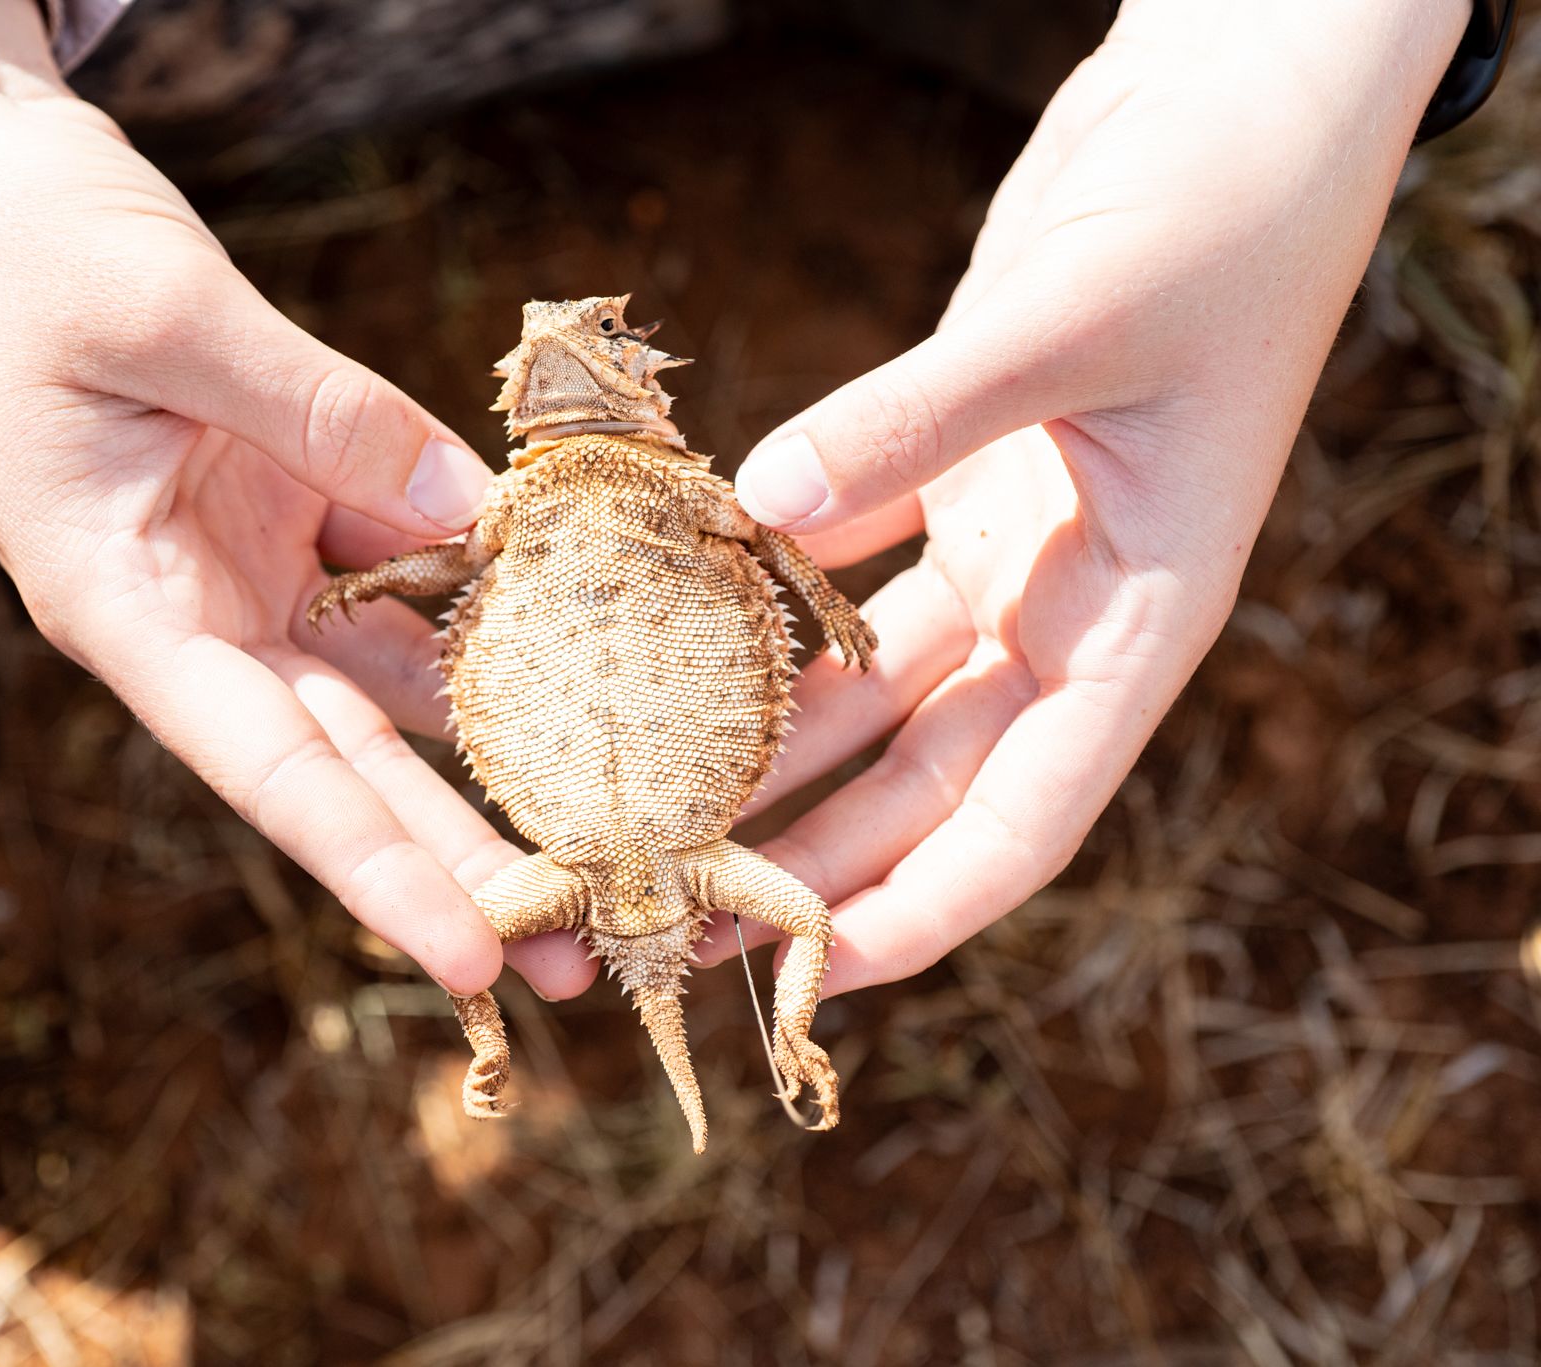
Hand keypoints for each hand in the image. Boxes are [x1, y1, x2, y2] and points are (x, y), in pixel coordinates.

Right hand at [0, 0, 599, 999]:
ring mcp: (243, 561)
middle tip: (575, 960)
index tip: (467, 961)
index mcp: (124, 611)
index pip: (268, 773)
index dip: (374, 870)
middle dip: (458, 859)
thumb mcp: (170, 317)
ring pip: (389, 680)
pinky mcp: (285, 501)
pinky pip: (402, 560)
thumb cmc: (13, 248)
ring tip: (607, 835)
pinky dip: (483, 592)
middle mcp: (192, 613)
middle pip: (346, 761)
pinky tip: (582, 640)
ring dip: (492, 752)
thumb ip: (327, 415)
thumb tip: (480, 512)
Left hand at [716, 0, 1469, 994]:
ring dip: (768, 751)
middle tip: (679, 913)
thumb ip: (924, 420)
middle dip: (812, 857)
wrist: (1240, 95)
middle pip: (925, 780)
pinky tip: (667, 638)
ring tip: (647, 808)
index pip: (1030, 814)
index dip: (926, 908)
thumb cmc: (1220, 208)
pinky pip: (842, 570)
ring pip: (871, 691)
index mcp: (1143, 619)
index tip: (814, 976)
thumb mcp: (1082, 320)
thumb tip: (762, 509)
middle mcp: (1071, 608)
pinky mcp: (954, 475)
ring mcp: (1010, 546)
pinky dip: (765, 604)